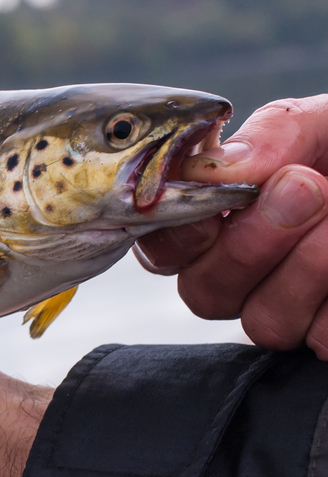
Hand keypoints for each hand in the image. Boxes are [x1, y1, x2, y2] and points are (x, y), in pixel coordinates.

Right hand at [136, 95, 327, 357]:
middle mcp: (247, 276)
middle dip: (250, 244)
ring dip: (310, 269)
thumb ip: (273, 136)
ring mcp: (294, 313)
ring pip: (264, 323)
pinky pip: (324, 340)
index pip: (165, 246)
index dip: (176, 232)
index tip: (212, 199)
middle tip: (305, 189)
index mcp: (227, 220)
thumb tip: (215, 167)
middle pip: (205, 293)